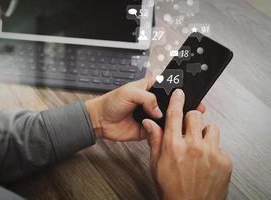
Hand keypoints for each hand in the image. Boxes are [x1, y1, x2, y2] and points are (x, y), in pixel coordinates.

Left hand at [85, 78, 204, 141]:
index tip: (190, 91)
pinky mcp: (149, 129)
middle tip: (194, 106)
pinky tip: (171, 130)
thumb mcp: (129, 93)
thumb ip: (147, 98)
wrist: (100, 121)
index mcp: (150, 88)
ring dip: (175, 119)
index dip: (178, 88)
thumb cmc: (111, 102)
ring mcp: (152, 115)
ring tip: (186, 119)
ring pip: (168, 117)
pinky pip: (161, 130)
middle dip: (181, 105)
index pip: (168, 85)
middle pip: (172, 102)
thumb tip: (159, 110)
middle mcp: (153, 101)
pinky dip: (165, 131)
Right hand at [142, 89, 232, 199]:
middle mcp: (193, 146)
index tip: (179, 93)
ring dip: (204, 133)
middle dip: (191, 118)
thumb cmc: (171, 187)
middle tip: (188, 127)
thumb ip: (154, 139)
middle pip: (195, 116)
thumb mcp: (156, 163)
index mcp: (173, 145)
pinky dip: (213, 149)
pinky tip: (206, 159)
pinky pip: (220, 145)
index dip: (177, 100)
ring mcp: (210, 153)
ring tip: (199, 144)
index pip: (174, 114)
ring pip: (211, 127)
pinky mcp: (224, 160)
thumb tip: (149, 123)